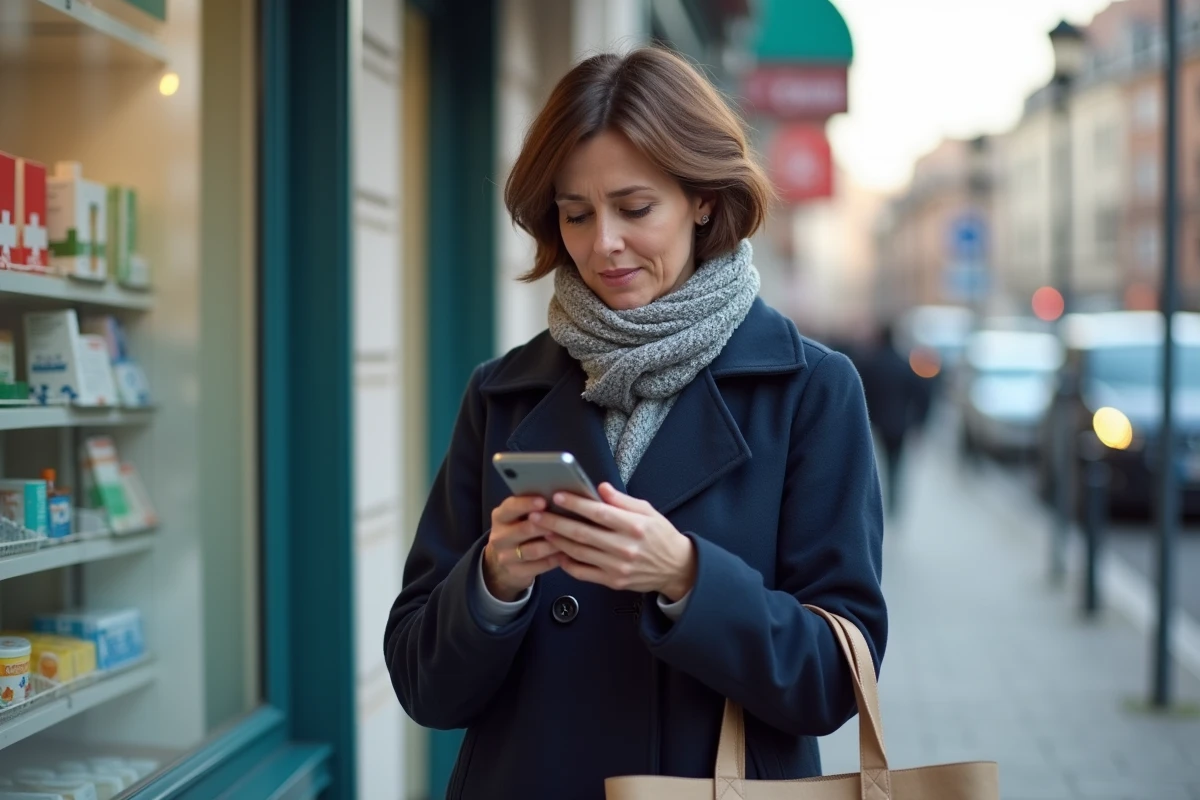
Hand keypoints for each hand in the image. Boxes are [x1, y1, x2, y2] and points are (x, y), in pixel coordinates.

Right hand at [483, 496, 562, 601]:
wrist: (504, 560)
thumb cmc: (520, 529)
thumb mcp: (518, 516)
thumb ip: (533, 507)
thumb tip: (559, 496)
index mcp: (500, 517)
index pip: (511, 507)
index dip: (527, 503)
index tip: (544, 501)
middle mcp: (499, 536)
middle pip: (525, 529)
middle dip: (548, 524)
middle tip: (566, 519)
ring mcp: (506, 556)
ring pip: (535, 550)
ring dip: (555, 543)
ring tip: (572, 537)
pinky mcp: (516, 572)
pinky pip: (541, 565)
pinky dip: (556, 558)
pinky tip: (568, 552)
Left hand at [530, 483, 695, 600]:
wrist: (676, 568)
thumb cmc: (661, 537)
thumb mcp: (648, 511)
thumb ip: (622, 500)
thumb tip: (600, 488)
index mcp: (635, 526)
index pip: (599, 513)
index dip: (576, 504)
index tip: (558, 496)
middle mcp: (625, 547)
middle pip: (583, 533)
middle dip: (556, 523)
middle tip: (537, 515)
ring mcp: (618, 567)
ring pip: (579, 553)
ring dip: (557, 541)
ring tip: (542, 530)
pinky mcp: (613, 581)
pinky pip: (583, 572)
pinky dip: (567, 563)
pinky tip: (557, 552)